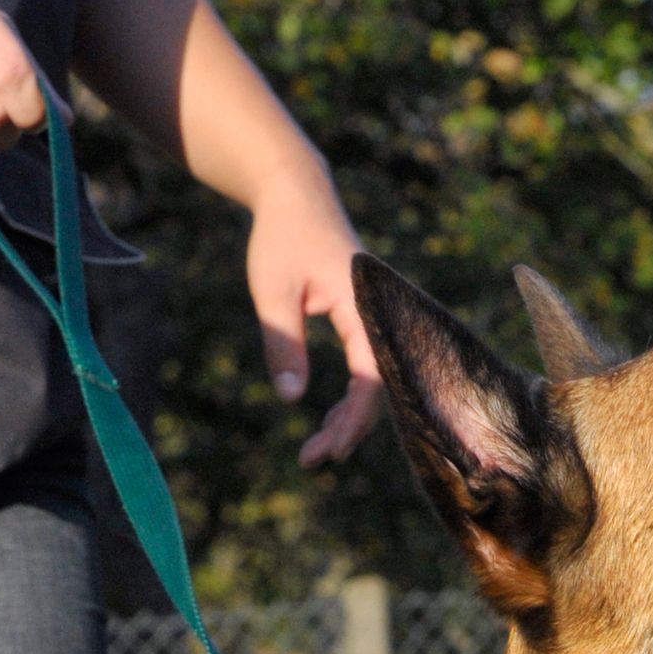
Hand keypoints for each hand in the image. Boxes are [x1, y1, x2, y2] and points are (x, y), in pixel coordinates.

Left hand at [244, 152, 382, 467]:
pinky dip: (351, 399)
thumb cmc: (282, 236)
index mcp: (363, 304)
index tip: (328, 451)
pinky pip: (368, 369)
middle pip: (378, 388)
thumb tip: (291, 399)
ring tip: (315, 449)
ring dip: (350, 419)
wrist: (295, 192)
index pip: (370, 376)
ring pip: (374, 381)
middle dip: (348, 430)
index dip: (353, 420)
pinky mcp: (366, 319)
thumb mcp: (273, 291)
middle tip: (312, 460)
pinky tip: (328, 420)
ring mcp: (375, 317)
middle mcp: (379, 313)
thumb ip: (283, 343)